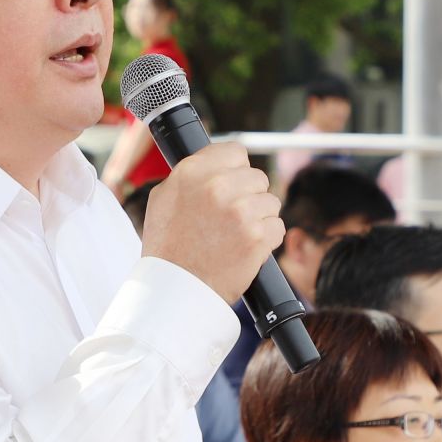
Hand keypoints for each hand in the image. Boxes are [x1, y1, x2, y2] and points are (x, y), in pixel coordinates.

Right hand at [138, 143, 283, 303]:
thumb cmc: (167, 248)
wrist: (176, 289)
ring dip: (260, 218)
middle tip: (233, 217)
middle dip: (250, 195)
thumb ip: (190, 175)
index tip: (232, 184)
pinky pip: (277, 227)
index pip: (235, 152)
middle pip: (257, 177)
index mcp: (193, 172)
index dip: (235, 170)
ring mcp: (240, 211)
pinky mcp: (257, 236)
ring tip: (237, 235)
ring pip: (271, 202)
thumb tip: (212, 162)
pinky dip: (267, 239)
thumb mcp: (163, 199)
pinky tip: (246, 248)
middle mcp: (218, 187)